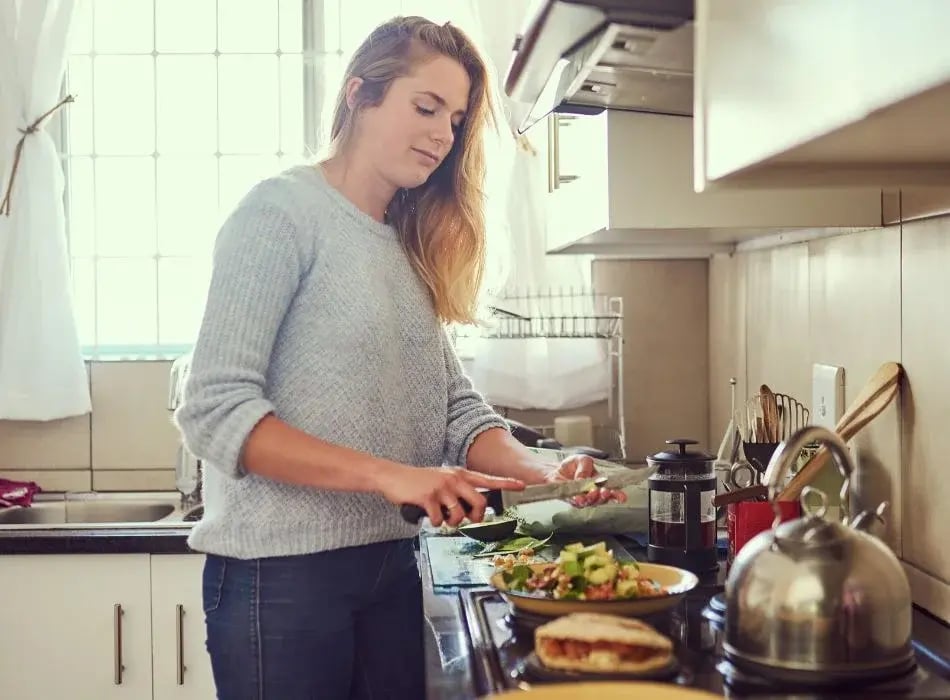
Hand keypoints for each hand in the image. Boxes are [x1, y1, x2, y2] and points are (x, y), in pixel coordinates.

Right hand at [376, 464, 523, 526]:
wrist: (394, 477)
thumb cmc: (420, 482)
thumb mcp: (443, 479)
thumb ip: (459, 490)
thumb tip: (472, 510)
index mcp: (460, 474)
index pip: (488, 479)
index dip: (506, 483)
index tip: (522, 485)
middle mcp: (454, 479)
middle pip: (479, 503)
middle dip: (475, 517)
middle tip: (466, 519)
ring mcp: (441, 487)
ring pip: (459, 515)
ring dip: (451, 522)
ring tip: (442, 516)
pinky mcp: (428, 497)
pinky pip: (440, 519)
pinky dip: (435, 522)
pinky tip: (429, 514)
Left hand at [546, 454, 627, 507]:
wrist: (556, 470)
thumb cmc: (573, 466)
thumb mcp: (582, 460)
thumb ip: (585, 467)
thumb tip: (584, 478)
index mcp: (601, 483)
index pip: (612, 491)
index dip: (618, 495)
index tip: (622, 497)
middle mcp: (594, 493)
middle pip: (603, 499)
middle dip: (605, 496)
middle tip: (605, 492)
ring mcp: (584, 498)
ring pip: (591, 502)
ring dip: (593, 498)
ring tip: (592, 492)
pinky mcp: (572, 501)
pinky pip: (577, 503)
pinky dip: (579, 500)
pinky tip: (580, 497)